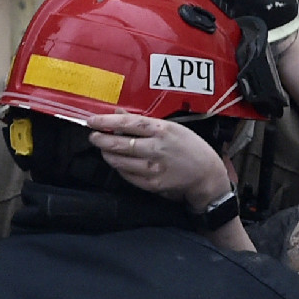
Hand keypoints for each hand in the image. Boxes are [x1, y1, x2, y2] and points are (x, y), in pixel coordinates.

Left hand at [85, 114, 232, 210]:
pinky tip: (119, 163)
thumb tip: (119, 113)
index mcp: (162, 130)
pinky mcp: (152, 184)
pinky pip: (127, 176)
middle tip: (93, 136)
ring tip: (105, 149)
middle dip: (102, 139)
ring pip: (120, 161)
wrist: (206, 176)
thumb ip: (145, 123)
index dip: (107, 121)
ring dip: (108, 154)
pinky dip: (120, 168)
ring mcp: (154, 168)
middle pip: (120, 144)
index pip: (128, 123)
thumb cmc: (190, 148)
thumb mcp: (173, 128)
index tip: (92, 121)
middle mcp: (157, 148)